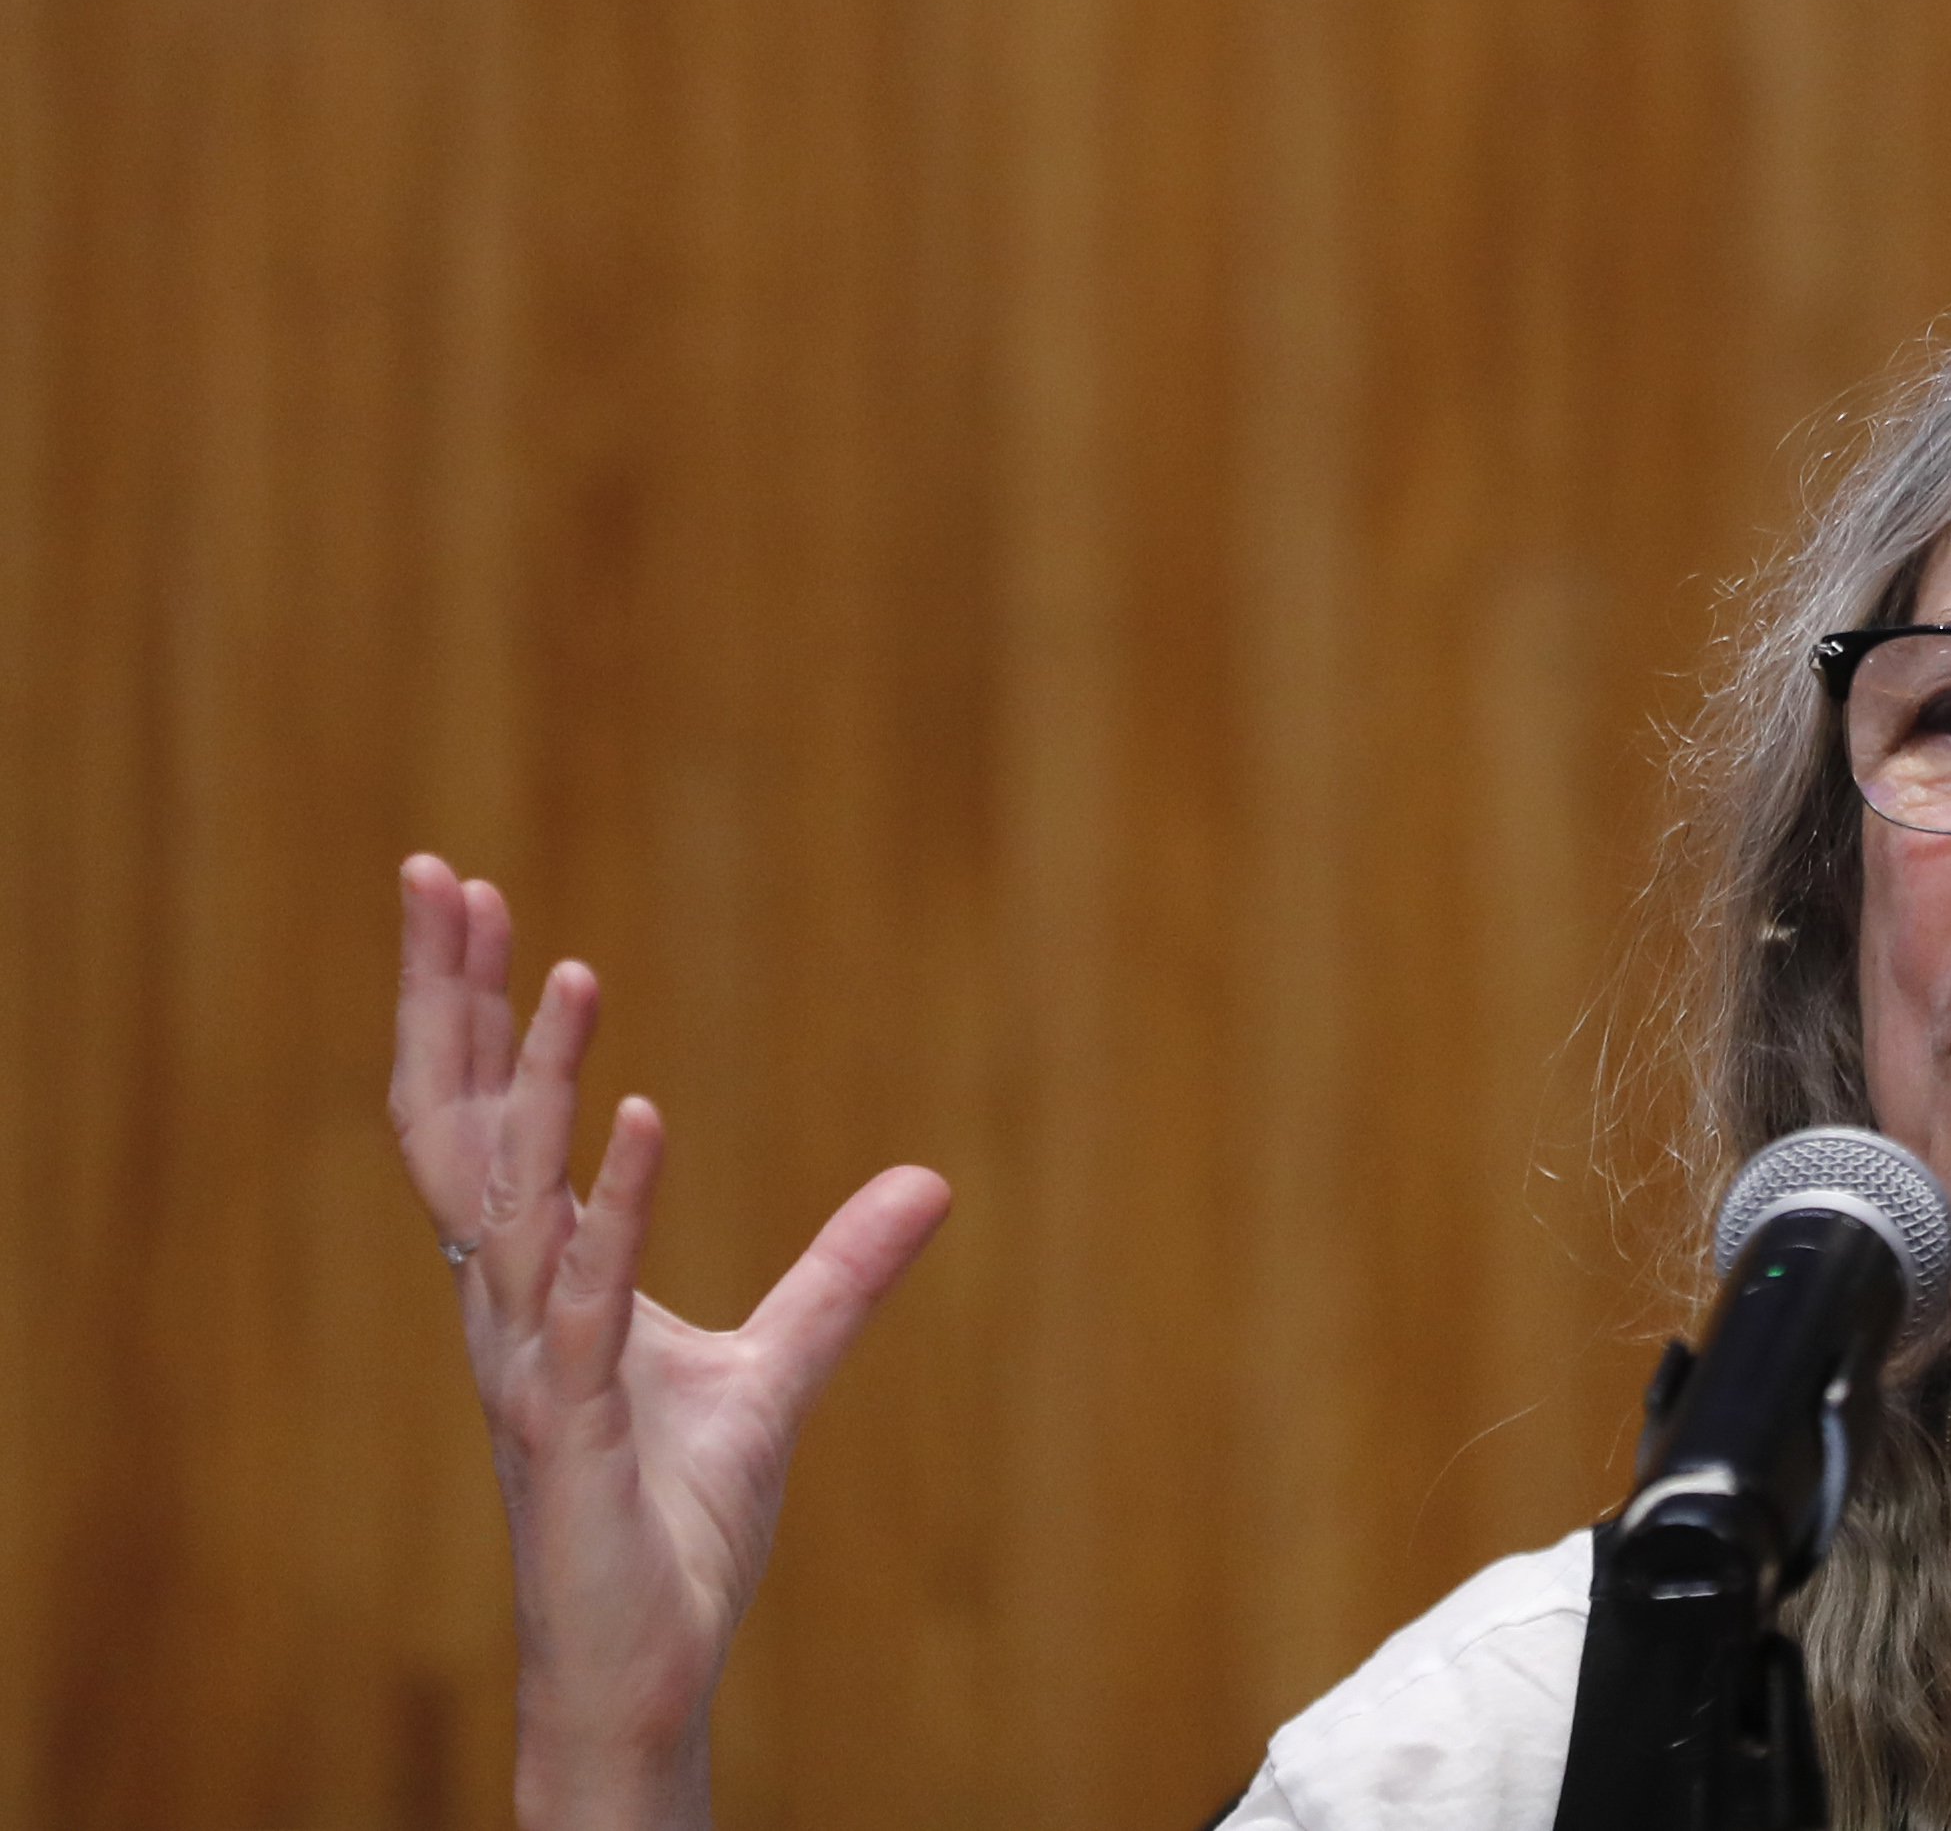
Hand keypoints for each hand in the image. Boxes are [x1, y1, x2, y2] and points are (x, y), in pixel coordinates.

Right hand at [389, 855, 951, 1830]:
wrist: (652, 1663)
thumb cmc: (677, 1525)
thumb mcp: (779, 1372)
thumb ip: (843, 1274)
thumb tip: (929, 1182)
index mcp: (538, 1281)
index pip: (484, 1117)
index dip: (478, 1010)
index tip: (471, 894)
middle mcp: (509, 1307)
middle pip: (454, 1126)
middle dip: (447, 999)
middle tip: (436, 872)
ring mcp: (530, 1365)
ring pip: (507, 1196)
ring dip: (537, 1080)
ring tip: (561, 965)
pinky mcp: (569, 1431)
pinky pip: (583, 1299)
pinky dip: (614, 1207)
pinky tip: (641, 1119)